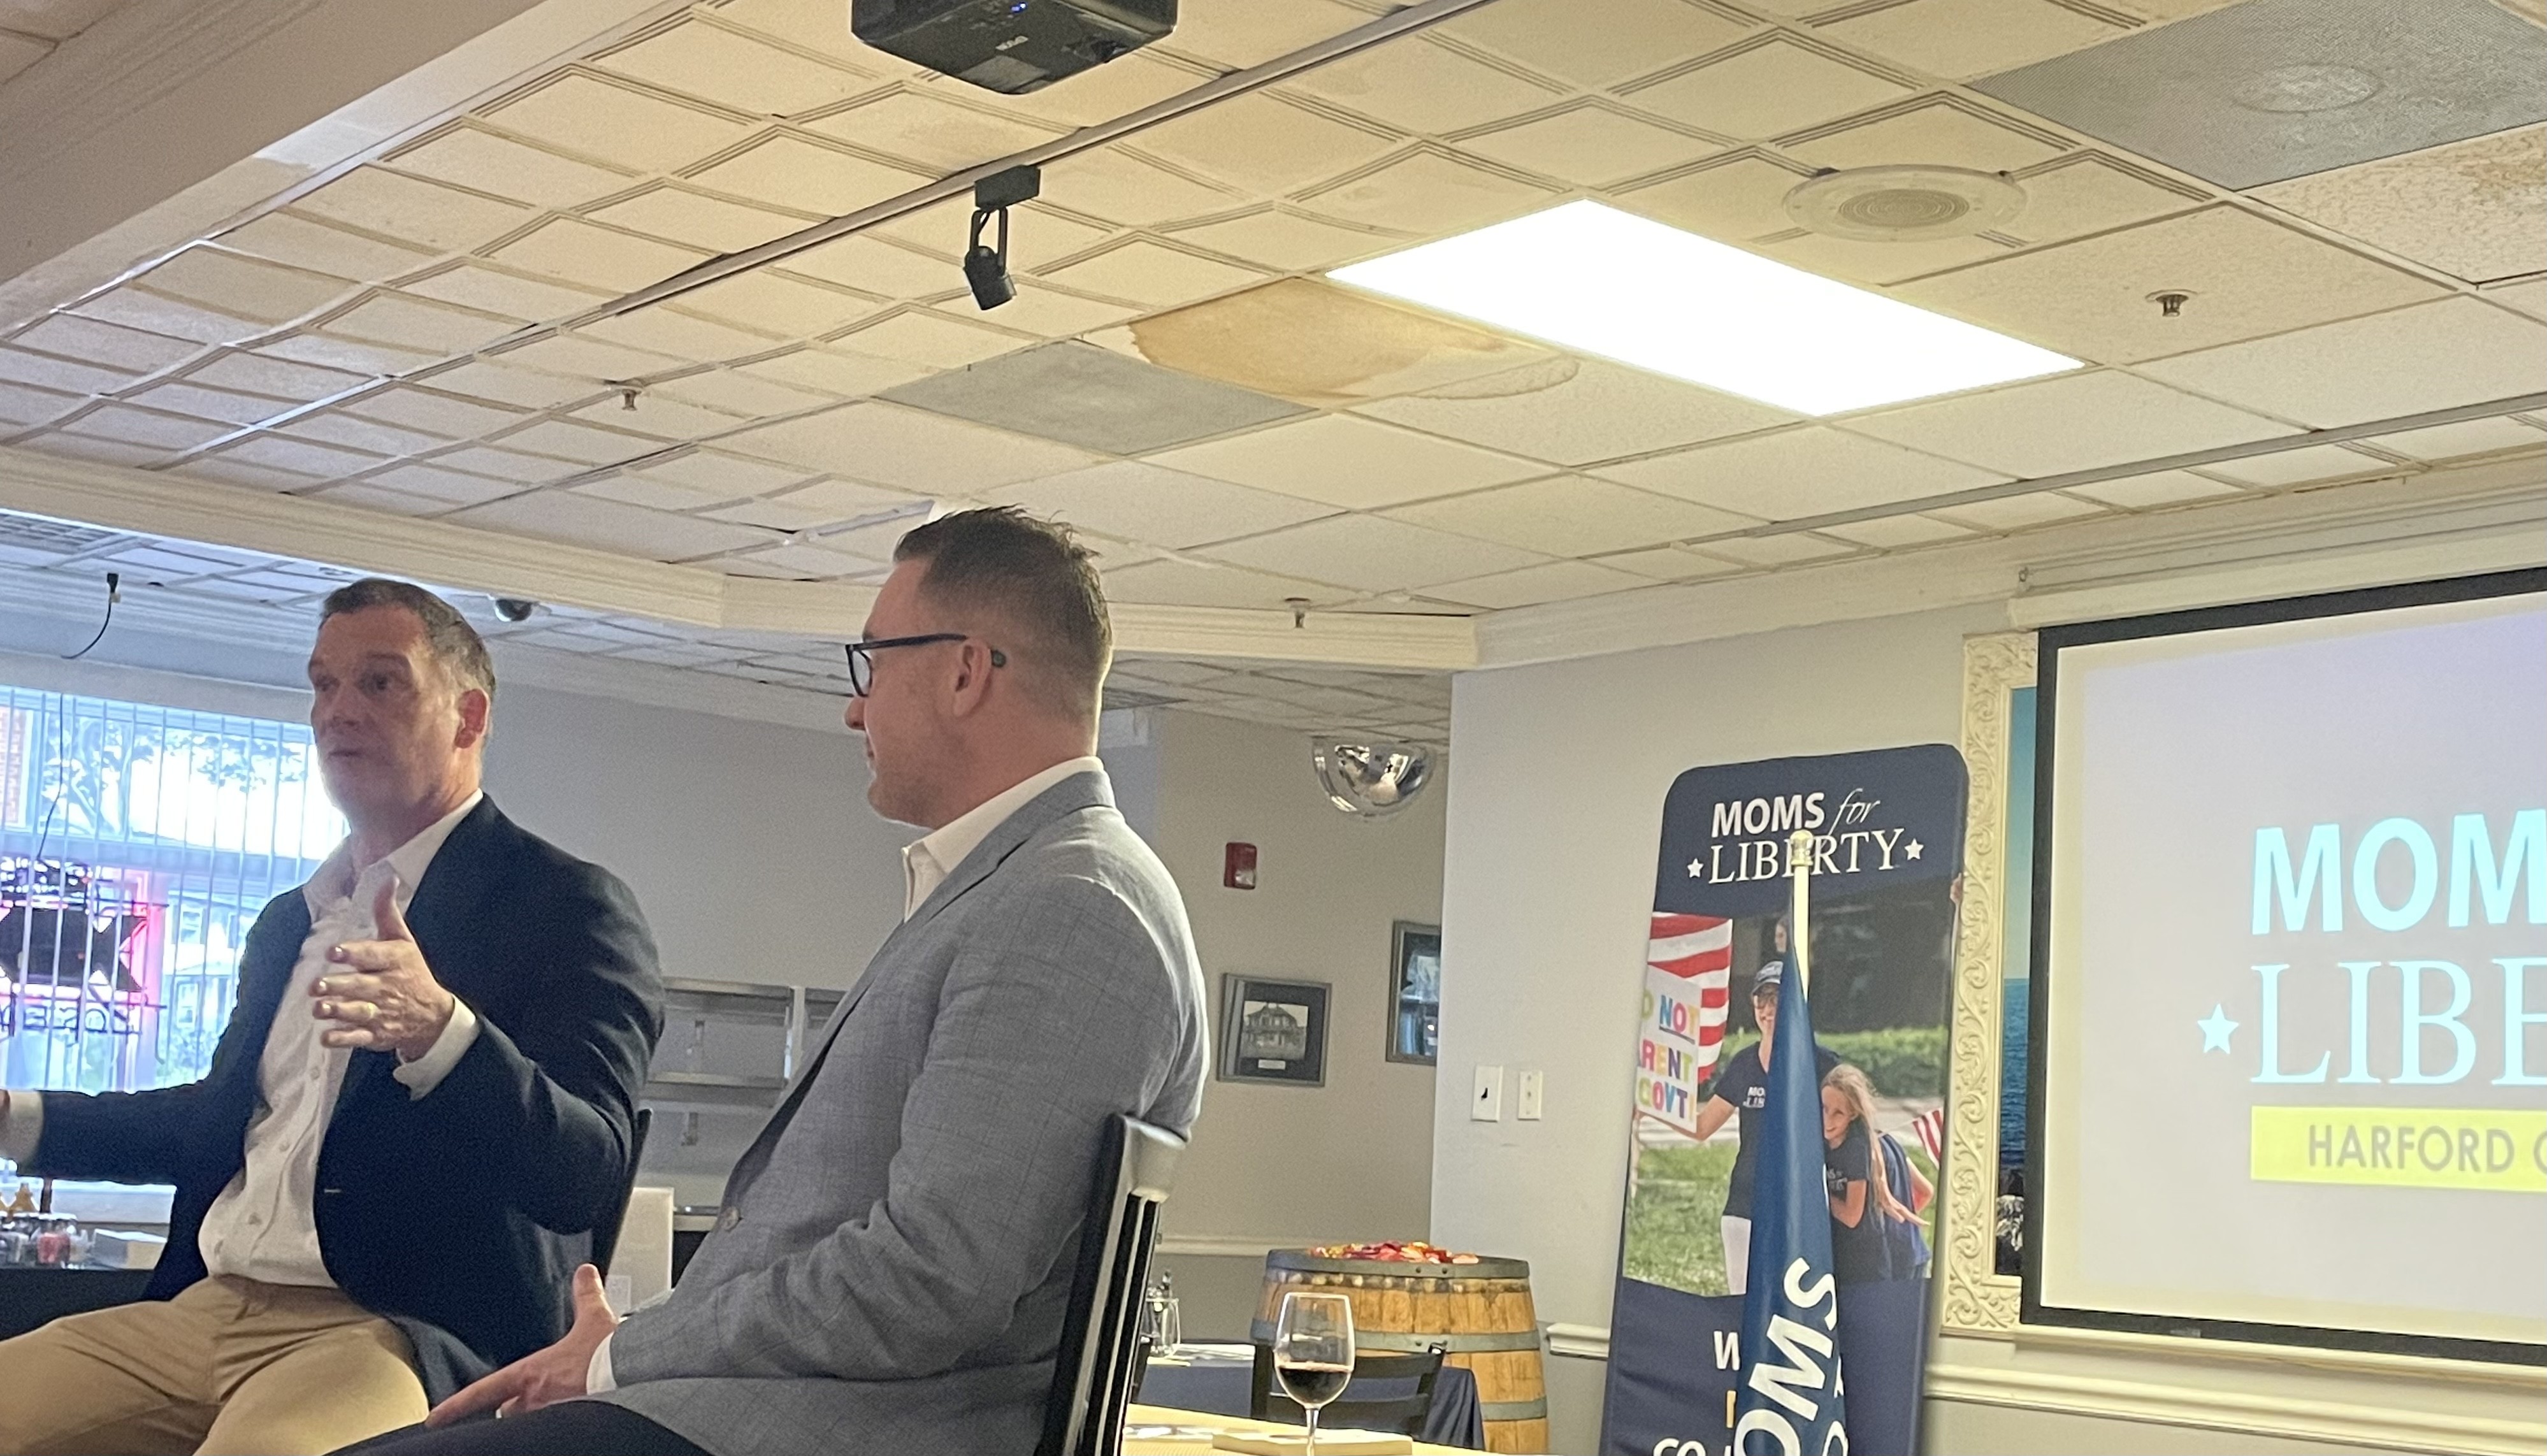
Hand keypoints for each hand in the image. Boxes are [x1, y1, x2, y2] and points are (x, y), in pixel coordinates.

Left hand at [312, 880, 455, 1060]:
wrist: (432, 1017)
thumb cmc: (412, 972)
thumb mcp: (404, 941)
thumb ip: (388, 913)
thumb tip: (387, 879)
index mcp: (395, 961)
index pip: (374, 955)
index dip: (354, 953)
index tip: (334, 951)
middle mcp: (388, 987)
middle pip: (361, 986)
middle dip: (339, 986)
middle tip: (317, 985)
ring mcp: (381, 1013)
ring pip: (357, 1012)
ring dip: (337, 1011)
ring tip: (319, 1008)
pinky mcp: (375, 1034)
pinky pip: (357, 1038)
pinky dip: (342, 1039)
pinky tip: (326, 1036)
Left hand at [428, 1264, 618, 1425]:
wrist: (635, 1374)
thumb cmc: (611, 1354)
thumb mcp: (596, 1319)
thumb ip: (586, 1296)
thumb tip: (584, 1273)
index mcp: (532, 1375)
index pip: (483, 1391)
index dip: (456, 1405)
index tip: (434, 1417)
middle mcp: (534, 1402)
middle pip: (510, 1411)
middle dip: (518, 1405)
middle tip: (535, 1398)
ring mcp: (550, 1418)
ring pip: (531, 1422)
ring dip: (539, 1415)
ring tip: (557, 1407)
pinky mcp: (569, 1429)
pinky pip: (553, 1431)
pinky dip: (558, 1426)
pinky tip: (573, 1421)